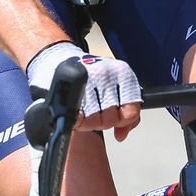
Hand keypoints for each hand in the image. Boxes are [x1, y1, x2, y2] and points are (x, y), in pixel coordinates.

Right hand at [26, 42, 142, 140]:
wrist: (63, 60)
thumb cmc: (93, 77)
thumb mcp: (117, 87)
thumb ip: (128, 113)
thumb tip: (121, 134)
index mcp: (123, 73)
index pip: (131, 111)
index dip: (122, 120)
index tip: (117, 117)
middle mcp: (106, 74)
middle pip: (112, 118)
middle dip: (104, 121)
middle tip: (97, 111)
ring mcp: (87, 81)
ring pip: (95, 121)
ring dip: (90, 122)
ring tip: (87, 109)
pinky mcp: (70, 90)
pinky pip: (78, 119)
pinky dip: (78, 122)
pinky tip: (78, 114)